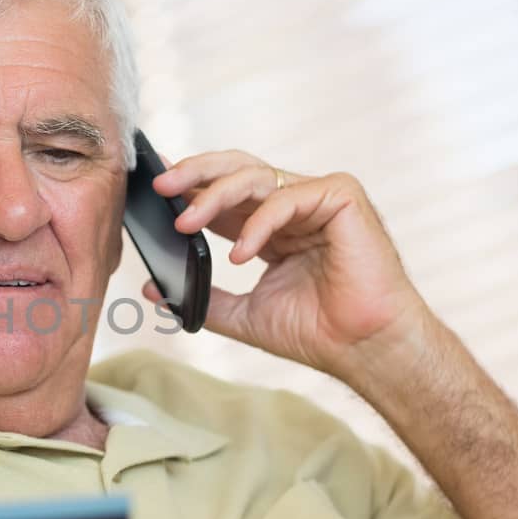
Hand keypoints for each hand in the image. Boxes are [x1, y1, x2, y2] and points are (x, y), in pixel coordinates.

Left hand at [148, 150, 430, 381]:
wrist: (364, 348)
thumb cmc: (317, 332)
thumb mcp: (244, 313)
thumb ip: (202, 296)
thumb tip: (154, 287)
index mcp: (271, 225)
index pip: (223, 193)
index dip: (188, 187)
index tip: (152, 187)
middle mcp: (293, 204)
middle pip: (235, 169)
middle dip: (194, 173)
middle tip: (159, 184)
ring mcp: (318, 197)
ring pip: (255, 176)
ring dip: (214, 196)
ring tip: (185, 222)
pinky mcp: (341, 197)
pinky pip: (287, 199)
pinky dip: (259, 224)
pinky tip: (241, 253)